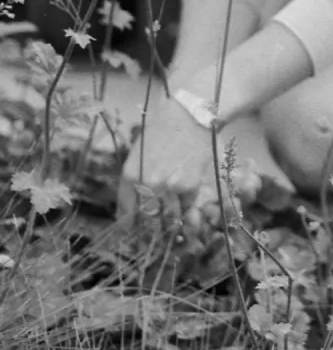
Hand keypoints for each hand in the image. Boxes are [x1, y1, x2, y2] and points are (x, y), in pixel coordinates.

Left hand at [116, 88, 292, 219]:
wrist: (188, 113)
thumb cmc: (161, 128)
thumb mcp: (139, 152)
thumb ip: (136, 180)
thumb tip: (134, 208)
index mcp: (130, 175)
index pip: (126, 212)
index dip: (129, 226)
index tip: (133, 233)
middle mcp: (147, 184)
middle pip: (147, 220)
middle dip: (150, 231)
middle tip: (154, 236)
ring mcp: (169, 187)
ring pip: (168, 217)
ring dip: (171, 223)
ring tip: (173, 225)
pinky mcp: (189, 186)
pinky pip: (187, 206)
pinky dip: (188, 208)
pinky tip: (188, 205)